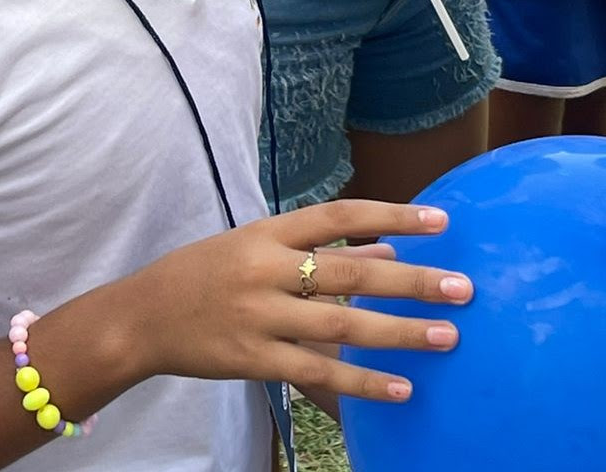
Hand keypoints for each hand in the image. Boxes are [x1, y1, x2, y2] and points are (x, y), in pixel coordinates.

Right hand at [131, 200, 471, 402]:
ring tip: (448, 337)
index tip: (439, 221)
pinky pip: (317, 372)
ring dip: (399, 332)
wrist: (142, 316)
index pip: (338, 216)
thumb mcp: (254, 247)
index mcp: (265, 232)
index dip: (390, 216)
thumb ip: (318, 250)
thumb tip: (388, 252)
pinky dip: (362, 381)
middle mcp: (264, 269)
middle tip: (463, 287)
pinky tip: (403, 388)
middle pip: (348, 272)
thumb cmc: (203, 274)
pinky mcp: (252, 358)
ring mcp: (258, 315)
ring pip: (340, 324)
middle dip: (411, 281)